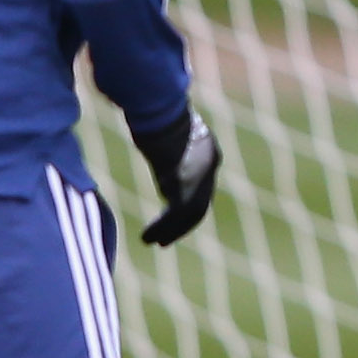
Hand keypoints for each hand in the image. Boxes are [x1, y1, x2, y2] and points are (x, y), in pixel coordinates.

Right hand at [132, 108, 222, 244]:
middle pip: (199, 206)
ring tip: (154, 243)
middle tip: (167, 240)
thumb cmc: (158, 114)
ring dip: (170, 232)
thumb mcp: (170, 126)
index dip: (191, 204)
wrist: (164, 116)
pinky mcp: (185, 189)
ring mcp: (198, 180)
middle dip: (184, 225)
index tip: (177, 217)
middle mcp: (209, 169)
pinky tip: (147, 237)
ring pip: (189, 216)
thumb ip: (168, 139)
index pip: (204, 187)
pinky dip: (161, 229)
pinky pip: (174, 216)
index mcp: (210, 153)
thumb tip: (152, 137)